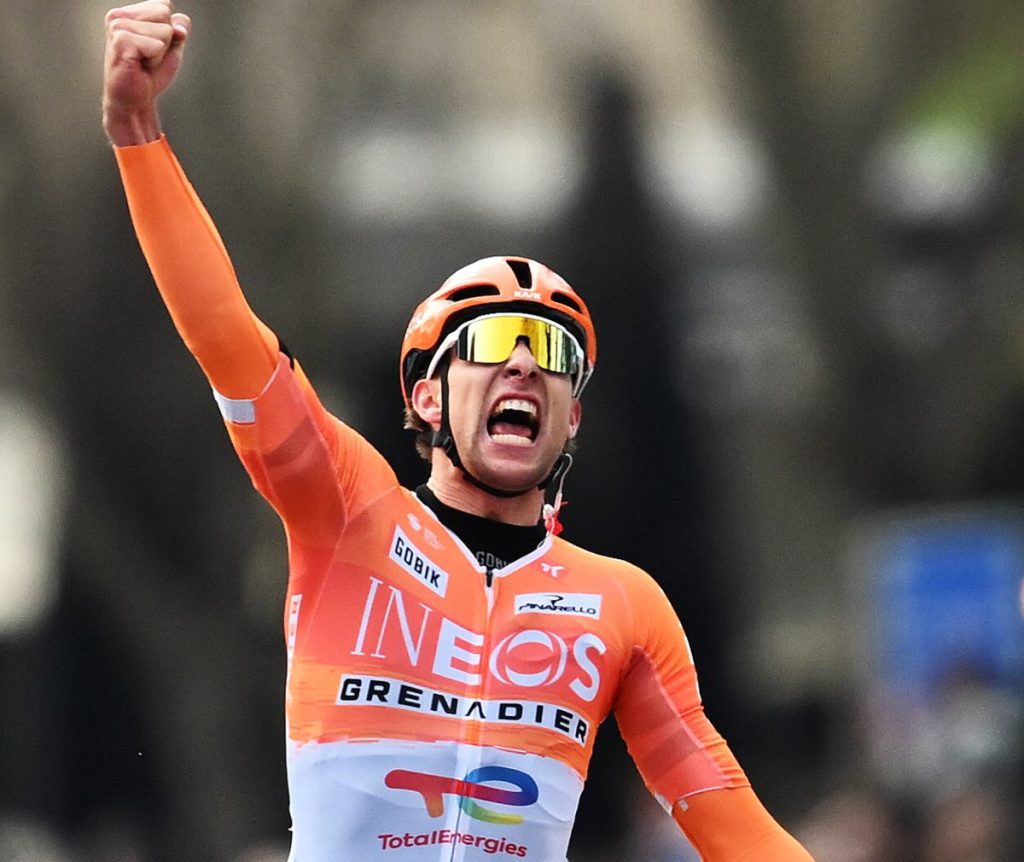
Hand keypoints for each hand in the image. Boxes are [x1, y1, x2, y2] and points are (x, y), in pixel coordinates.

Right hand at [102, 1, 190, 145]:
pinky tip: (139, 66)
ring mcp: (117, 27)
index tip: (152, 48)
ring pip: (164, 31)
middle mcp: (119, 16)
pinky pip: (156, 45)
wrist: (135, 100)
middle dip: (165, 41)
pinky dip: (154, 60)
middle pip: (165, 15)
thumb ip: (179, 30)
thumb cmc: (149, 74)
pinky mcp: (120, 41)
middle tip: (148, 57)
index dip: (168, 32)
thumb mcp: (171, 48)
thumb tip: (181, 25)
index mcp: (128, 13)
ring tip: (143, 62)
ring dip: (159, 53)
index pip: (164, 7)